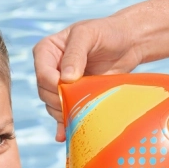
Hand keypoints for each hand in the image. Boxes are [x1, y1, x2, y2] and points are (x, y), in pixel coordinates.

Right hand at [33, 14, 141, 141]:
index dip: (54, 84)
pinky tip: (65, 135)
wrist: (127, 43)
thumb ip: (75, 54)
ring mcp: (60, 85)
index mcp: (47, 51)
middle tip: (81, 101)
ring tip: (82, 112)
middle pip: (45, 93)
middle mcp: (49, 69)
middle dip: (60, 100)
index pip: (42, 73)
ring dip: (66, 111)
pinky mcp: (72, 97)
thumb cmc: (107, 32)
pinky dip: (64, 125)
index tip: (71, 87)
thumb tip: (65, 79)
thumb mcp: (89, 35)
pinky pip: (62, 114)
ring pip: (53, 106)